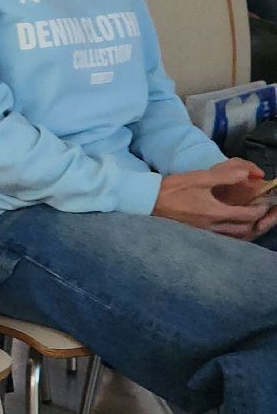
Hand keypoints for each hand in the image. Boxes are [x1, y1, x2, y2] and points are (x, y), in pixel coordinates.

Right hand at [155, 159, 271, 238]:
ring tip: (253, 221)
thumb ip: (224, 176)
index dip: (261, 208)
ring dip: (249, 230)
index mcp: (215, 212)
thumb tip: (247, 173)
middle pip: (246, 230)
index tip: (265, 201)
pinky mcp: (200, 235)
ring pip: (237, 237)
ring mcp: (207, 233)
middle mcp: (214, 227)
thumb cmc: (173, 189)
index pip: (248, 215)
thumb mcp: (199, 178)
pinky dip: (236, 235)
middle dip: (259, 222)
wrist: (149, 202)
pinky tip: (235, 228)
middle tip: (263, 211)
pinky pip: (226, 239)